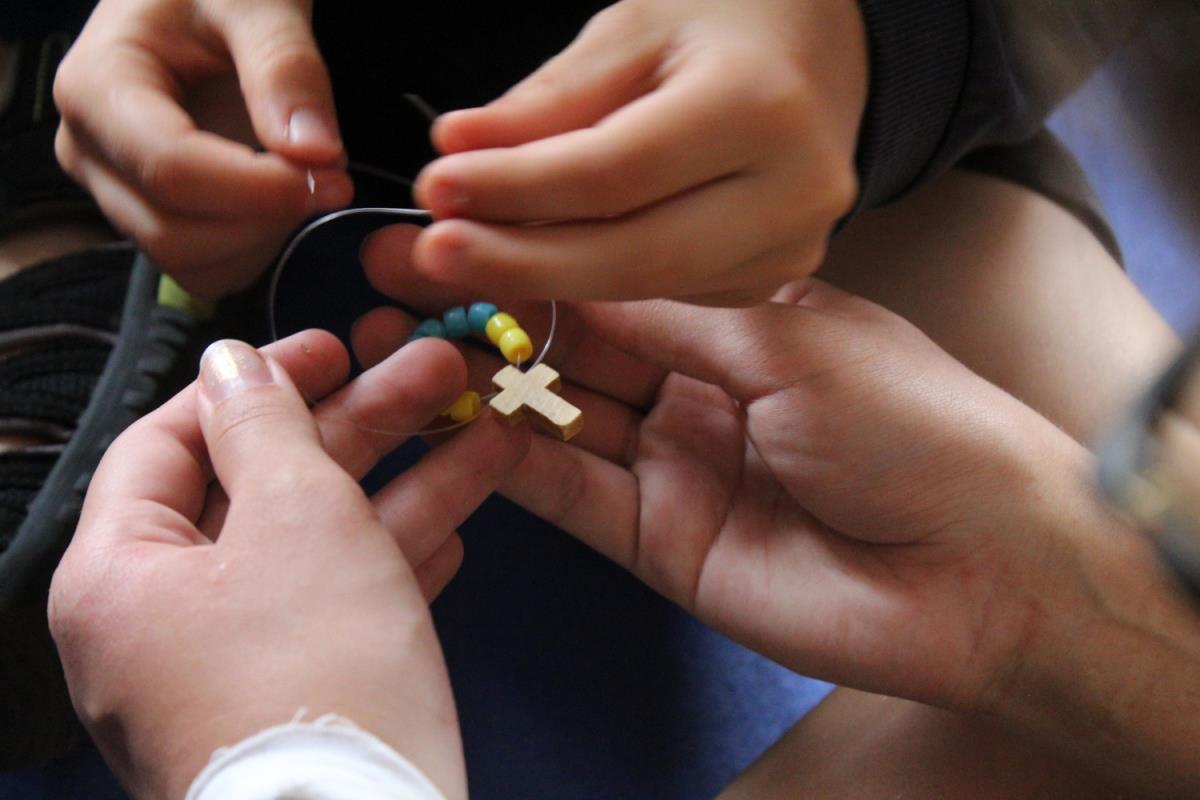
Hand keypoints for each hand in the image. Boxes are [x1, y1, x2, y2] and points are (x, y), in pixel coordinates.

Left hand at [49, 332, 527, 798]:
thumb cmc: (315, 678)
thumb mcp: (296, 516)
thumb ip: (264, 425)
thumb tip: (231, 362)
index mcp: (121, 575)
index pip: (172, 440)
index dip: (256, 381)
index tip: (332, 345)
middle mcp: (161, 625)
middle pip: (261, 489)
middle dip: (362, 426)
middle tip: (436, 374)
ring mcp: (230, 671)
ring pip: (317, 548)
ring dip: (403, 486)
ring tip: (486, 434)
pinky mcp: (294, 704)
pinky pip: (339, 609)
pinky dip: (394, 565)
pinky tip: (460, 531)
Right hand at [53, 0, 353, 297]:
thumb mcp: (258, 2)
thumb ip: (286, 69)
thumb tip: (314, 152)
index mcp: (97, 87)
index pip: (172, 171)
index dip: (260, 189)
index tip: (332, 174)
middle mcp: (90, 150)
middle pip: (176, 231)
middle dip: (267, 218)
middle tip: (333, 176)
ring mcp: (114, 191)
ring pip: (191, 262)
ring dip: (265, 238)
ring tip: (303, 177)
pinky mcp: (148, 217)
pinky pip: (204, 269)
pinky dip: (254, 249)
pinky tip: (279, 199)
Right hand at [355, 281, 1089, 712]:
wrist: (979, 570)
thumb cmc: (913, 427)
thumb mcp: (789, 339)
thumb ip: (669, 314)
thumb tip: (568, 270)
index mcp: (738, 326)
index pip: (613, 284)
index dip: (536, 259)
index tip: (456, 234)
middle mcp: (697, 391)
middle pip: (573, 351)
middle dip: (491, 320)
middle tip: (404, 293)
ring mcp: (673, 467)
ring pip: (558, 423)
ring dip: (484, 392)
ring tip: (408, 359)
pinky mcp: (659, 542)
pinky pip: (571, 497)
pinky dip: (514, 466)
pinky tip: (461, 429)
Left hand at [393, 0, 866, 304]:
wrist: (818, 49)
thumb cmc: (720, 19)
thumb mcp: (632, 27)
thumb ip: (549, 100)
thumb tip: (457, 152)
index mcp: (760, 107)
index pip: (616, 171)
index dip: (519, 188)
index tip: (435, 185)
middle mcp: (793, 190)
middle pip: (636, 253)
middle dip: (523, 260)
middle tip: (433, 254)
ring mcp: (792, 245)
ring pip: (646, 281)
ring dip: (549, 272)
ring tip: (469, 249)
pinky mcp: (774, 274)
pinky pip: (668, 289)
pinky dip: (597, 276)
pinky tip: (543, 253)